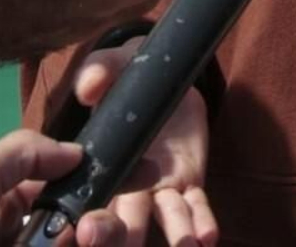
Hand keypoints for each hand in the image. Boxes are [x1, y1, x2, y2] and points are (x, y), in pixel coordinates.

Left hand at [0, 129, 125, 246]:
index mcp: (3, 206)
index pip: (62, 185)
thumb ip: (20, 153)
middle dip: (105, 221)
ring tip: (89, 241)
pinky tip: (89, 244)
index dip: (95, 178)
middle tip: (94, 233)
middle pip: (87, 221)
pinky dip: (99, 245)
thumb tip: (74, 152)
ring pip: (91, 242)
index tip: (134, 172)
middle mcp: (27, 238)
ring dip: (104, 236)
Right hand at [74, 41, 216, 246]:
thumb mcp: (113, 65)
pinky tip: (208, 237)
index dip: (90, 217)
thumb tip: (87, 87)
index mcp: (102, 164)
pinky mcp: (189, 180)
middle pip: (124, 221)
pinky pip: (196, 204)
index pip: (92, 197)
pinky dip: (202, 221)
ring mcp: (161, 187)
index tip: (87, 231)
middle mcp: (129, 186)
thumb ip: (98, 70)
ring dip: (175, 235)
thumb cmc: (127, 79)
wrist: (166, 79)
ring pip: (166, 217)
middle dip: (123, 238)